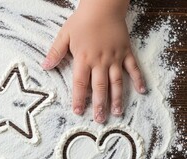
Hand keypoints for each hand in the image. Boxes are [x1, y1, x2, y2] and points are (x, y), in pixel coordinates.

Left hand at [42, 0, 145, 122]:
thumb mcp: (64, 35)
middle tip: (100, 120)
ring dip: (117, 98)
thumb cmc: (82, 21)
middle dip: (99, 105)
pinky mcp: (126, 52)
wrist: (103, 6)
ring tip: (118, 113)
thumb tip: (45, 66)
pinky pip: (133, 68)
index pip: (80, 84)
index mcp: (84, 59)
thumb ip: (55, 52)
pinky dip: (138, 79)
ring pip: (117, 82)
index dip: (78, 99)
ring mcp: (115, 57)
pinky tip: (142, 91)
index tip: (78, 111)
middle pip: (100, 87)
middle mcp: (100, 61)